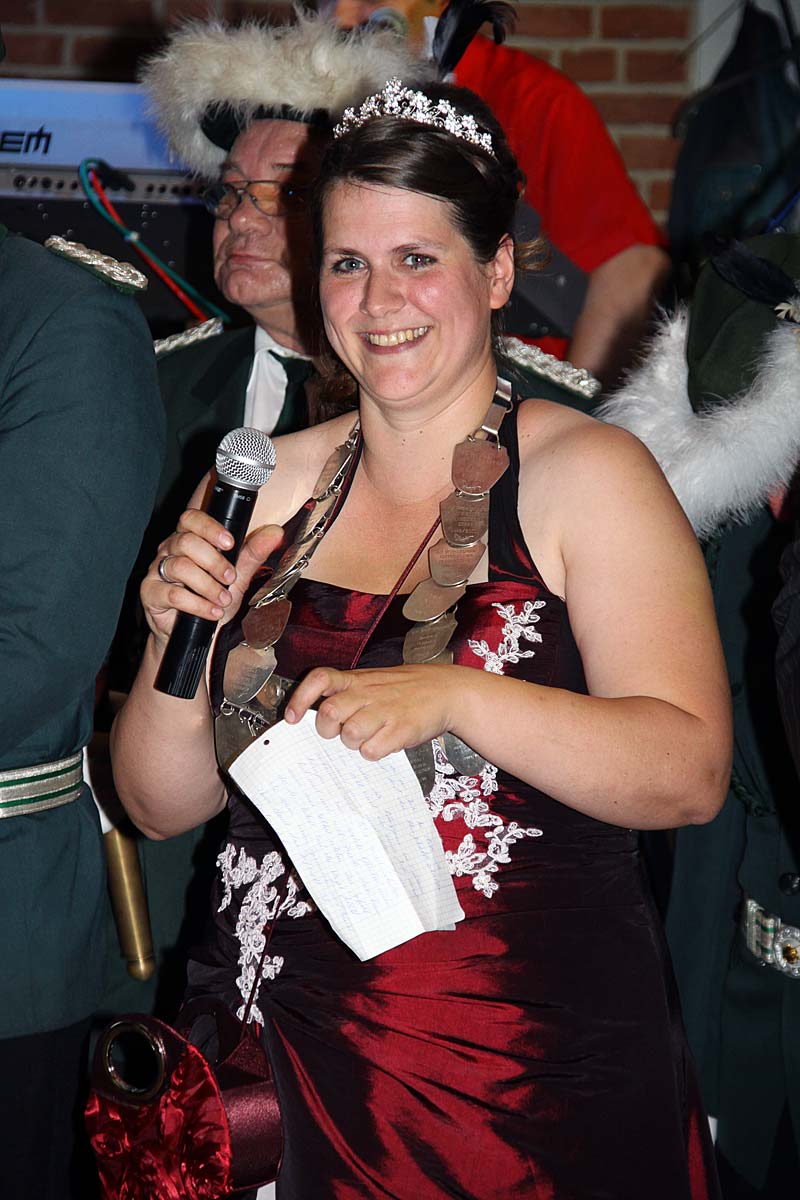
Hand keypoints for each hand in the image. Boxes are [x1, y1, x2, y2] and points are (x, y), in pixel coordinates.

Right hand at [141, 511, 282, 640]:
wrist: (195, 635)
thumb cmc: (211, 600)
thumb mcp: (237, 577)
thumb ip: (252, 554)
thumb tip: (275, 532)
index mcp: (188, 539)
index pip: (191, 519)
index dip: (209, 528)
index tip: (230, 543)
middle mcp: (170, 550)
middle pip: (186, 541)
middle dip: (214, 561)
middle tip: (230, 579)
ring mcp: (157, 570)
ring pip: (179, 566)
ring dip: (207, 585)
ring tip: (223, 600)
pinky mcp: (150, 592)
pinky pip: (172, 593)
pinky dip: (197, 604)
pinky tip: (212, 612)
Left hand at [285, 664, 461, 759]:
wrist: (448, 691)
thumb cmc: (406, 690)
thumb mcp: (375, 681)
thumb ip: (349, 694)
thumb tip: (321, 721)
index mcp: (358, 679)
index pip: (320, 678)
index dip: (301, 698)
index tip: (291, 718)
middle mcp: (368, 692)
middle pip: (330, 713)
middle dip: (328, 730)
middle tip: (340, 733)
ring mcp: (385, 710)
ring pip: (350, 734)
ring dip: (353, 743)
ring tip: (368, 737)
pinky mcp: (401, 728)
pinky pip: (372, 750)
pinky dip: (374, 752)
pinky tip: (384, 744)